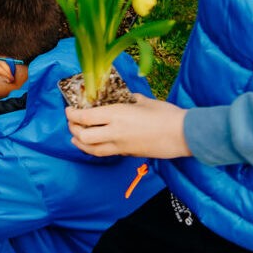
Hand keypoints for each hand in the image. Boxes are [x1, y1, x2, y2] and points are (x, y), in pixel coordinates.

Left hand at [65, 94, 191, 158]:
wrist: (183, 135)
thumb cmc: (165, 114)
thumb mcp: (144, 101)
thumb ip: (129, 100)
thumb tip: (124, 97)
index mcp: (117, 115)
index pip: (85, 117)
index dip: (72, 115)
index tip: (69, 110)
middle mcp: (115, 132)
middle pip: (84, 136)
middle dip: (73, 130)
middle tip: (71, 123)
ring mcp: (121, 146)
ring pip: (93, 150)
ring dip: (80, 144)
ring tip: (75, 138)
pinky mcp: (129, 154)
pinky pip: (107, 153)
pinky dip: (96, 149)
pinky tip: (95, 144)